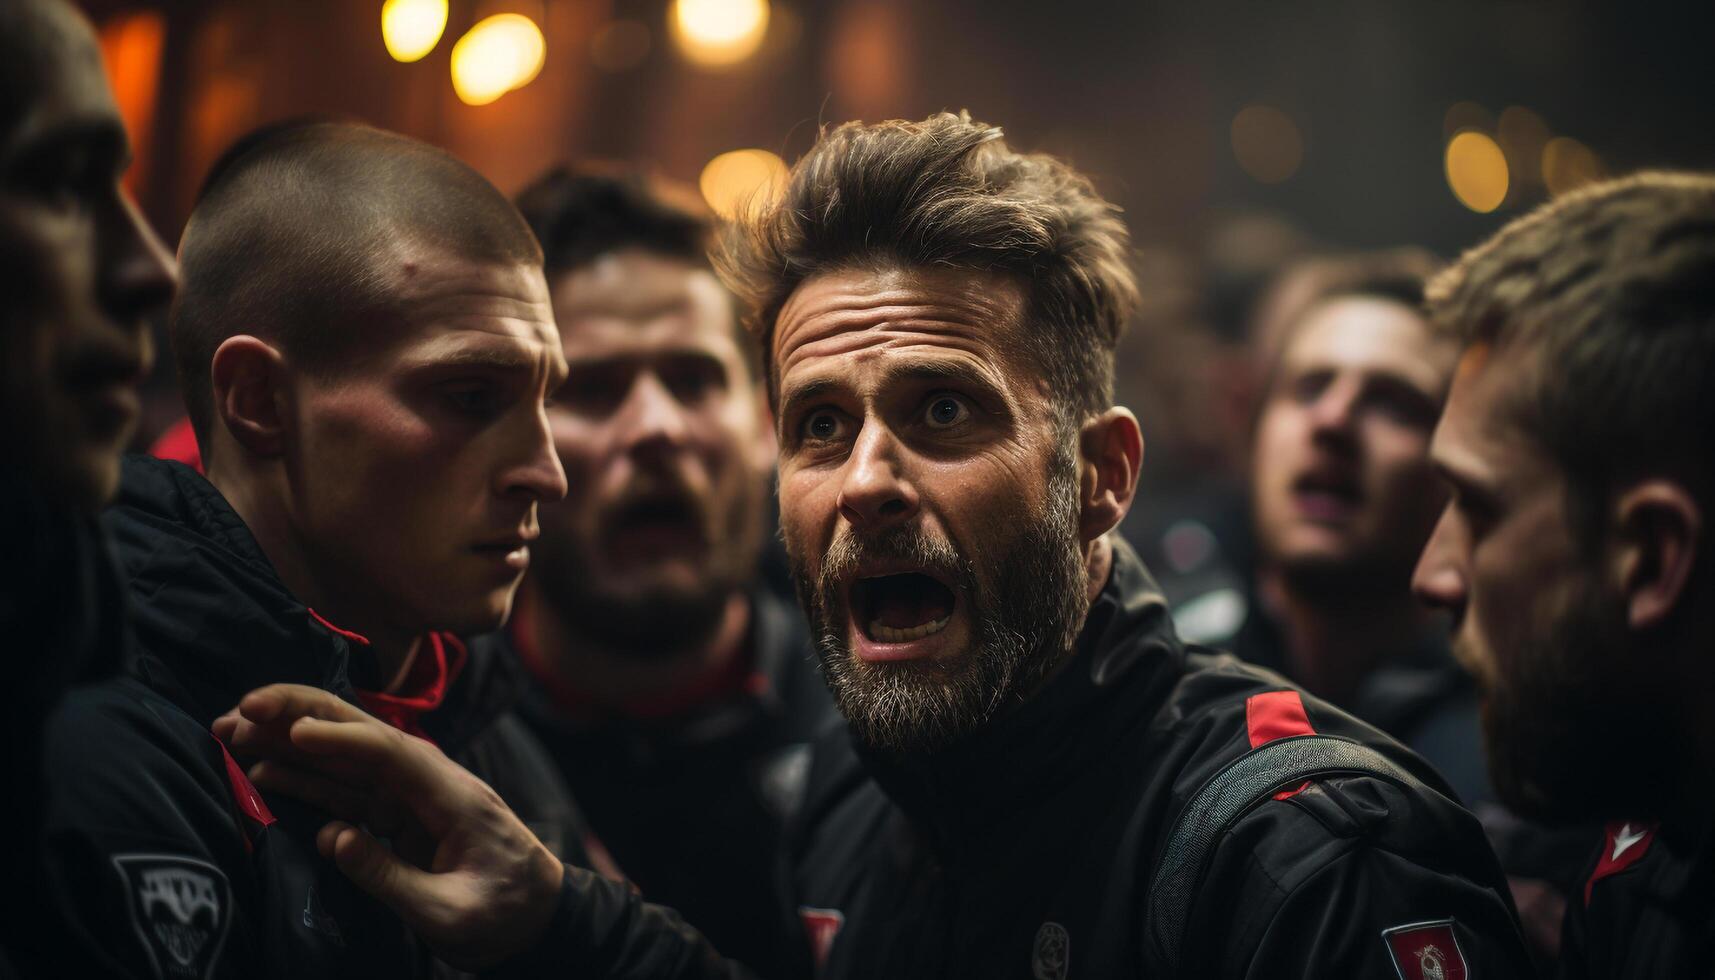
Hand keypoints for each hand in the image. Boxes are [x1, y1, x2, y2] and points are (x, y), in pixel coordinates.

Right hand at [213, 684, 564, 969]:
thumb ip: (390, 876)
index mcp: (452, 794)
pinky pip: (344, 791)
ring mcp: (410, 797)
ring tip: (231, 731)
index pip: (390, 753)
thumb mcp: (449, 911)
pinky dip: (304, 779)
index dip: (340, 739)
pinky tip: (263, 770)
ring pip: (342, 760)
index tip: (292, 732)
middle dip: (299, 716)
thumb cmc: (505, 914)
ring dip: (287, 743)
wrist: (540, 920)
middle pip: (360, 736)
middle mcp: (428, 782)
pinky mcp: (396, 816)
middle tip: (240, 708)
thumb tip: (330, 838)